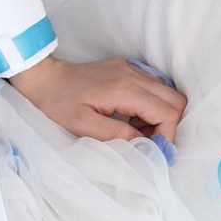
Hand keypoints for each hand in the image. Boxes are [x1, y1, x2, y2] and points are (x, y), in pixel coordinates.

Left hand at [6, 54, 186, 144]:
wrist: (43, 78)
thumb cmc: (58, 103)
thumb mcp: (82, 126)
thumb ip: (117, 135)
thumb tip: (146, 144)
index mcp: (124, 89)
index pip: (168, 112)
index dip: (167, 136)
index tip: (153, 151)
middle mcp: (133, 75)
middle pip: (176, 101)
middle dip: (168, 126)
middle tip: (148, 141)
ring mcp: (131, 69)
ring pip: (167, 94)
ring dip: (159, 117)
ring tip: (135, 131)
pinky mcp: (126, 69)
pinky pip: (153, 88)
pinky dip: (150, 107)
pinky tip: (130, 117)